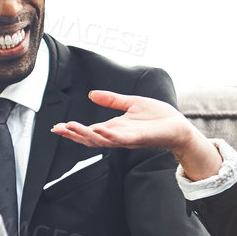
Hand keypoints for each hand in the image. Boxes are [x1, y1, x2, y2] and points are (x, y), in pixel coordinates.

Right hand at [51, 91, 221, 180]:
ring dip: (85, 135)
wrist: (178, 126)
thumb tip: (92, 94)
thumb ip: (112, 100)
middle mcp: (117, 136)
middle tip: (58, 129)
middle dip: (73, 135)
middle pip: (90, 139)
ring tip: (70, 128)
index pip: (89, 131)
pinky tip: (97, 129)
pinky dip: (108, 135)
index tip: (57, 127)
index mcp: (114, 128)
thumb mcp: (131, 103)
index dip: (73, 130)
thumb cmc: (158, 117)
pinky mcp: (138, 139)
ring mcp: (127, 139)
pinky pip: (119, 139)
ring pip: (101, 140)